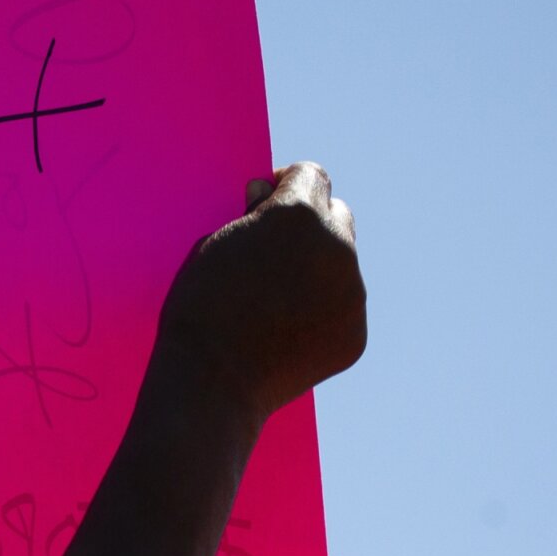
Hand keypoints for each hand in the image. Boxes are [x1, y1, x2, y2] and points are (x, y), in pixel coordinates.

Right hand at [157, 163, 366, 422]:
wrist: (212, 380)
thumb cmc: (200, 307)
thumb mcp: (212, 245)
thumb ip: (251, 216)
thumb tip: (268, 196)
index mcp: (298, 215)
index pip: (312, 175)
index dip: (288, 184)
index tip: (268, 201)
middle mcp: (337, 246)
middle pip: (336, 215)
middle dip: (309, 225)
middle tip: (274, 251)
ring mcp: (353, 292)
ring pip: (341, 265)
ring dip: (315, 270)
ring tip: (272, 300)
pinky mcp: (356, 332)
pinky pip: (342, 308)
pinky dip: (320, 312)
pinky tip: (283, 331)